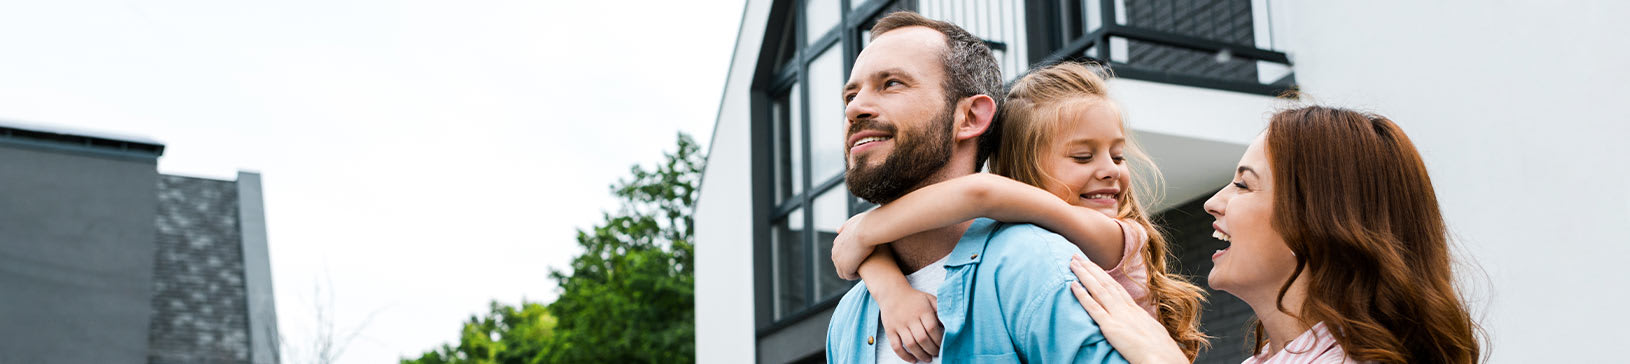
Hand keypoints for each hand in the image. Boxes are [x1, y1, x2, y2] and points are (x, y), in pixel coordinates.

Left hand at [831, 212, 873, 279]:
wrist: (866, 231)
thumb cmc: (864, 224)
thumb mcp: (852, 222)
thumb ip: (844, 226)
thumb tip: (837, 230)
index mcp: (837, 243)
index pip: (839, 254)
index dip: (849, 257)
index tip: (859, 258)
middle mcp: (835, 253)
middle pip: (839, 265)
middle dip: (849, 266)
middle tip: (861, 267)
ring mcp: (839, 262)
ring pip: (843, 273)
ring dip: (852, 273)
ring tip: (863, 271)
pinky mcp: (845, 268)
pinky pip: (849, 276)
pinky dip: (855, 276)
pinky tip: (864, 272)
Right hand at [877, 287, 942, 362]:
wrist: (892, 293)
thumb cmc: (914, 298)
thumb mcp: (930, 299)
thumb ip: (940, 310)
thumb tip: (950, 323)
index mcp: (922, 310)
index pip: (932, 329)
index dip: (938, 340)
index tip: (942, 345)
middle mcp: (910, 318)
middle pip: (922, 338)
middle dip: (932, 349)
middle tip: (936, 353)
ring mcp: (899, 325)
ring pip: (910, 344)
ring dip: (921, 355)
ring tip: (928, 358)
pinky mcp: (890, 330)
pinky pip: (896, 346)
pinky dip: (904, 356)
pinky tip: (913, 359)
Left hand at [1068, 256, 1187, 363]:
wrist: (1164, 359)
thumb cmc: (1162, 352)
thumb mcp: (1152, 333)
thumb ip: (1141, 327)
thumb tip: (1138, 327)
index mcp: (1136, 311)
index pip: (1116, 288)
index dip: (1103, 275)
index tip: (1092, 265)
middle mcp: (1127, 309)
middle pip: (1106, 283)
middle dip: (1090, 268)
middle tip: (1077, 256)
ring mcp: (1119, 316)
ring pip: (1098, 289)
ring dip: (1084, 275)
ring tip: (1072, 263)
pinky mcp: (1111, 327)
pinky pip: (1093, 308)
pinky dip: (1082, 295)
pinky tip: (1072, 285)